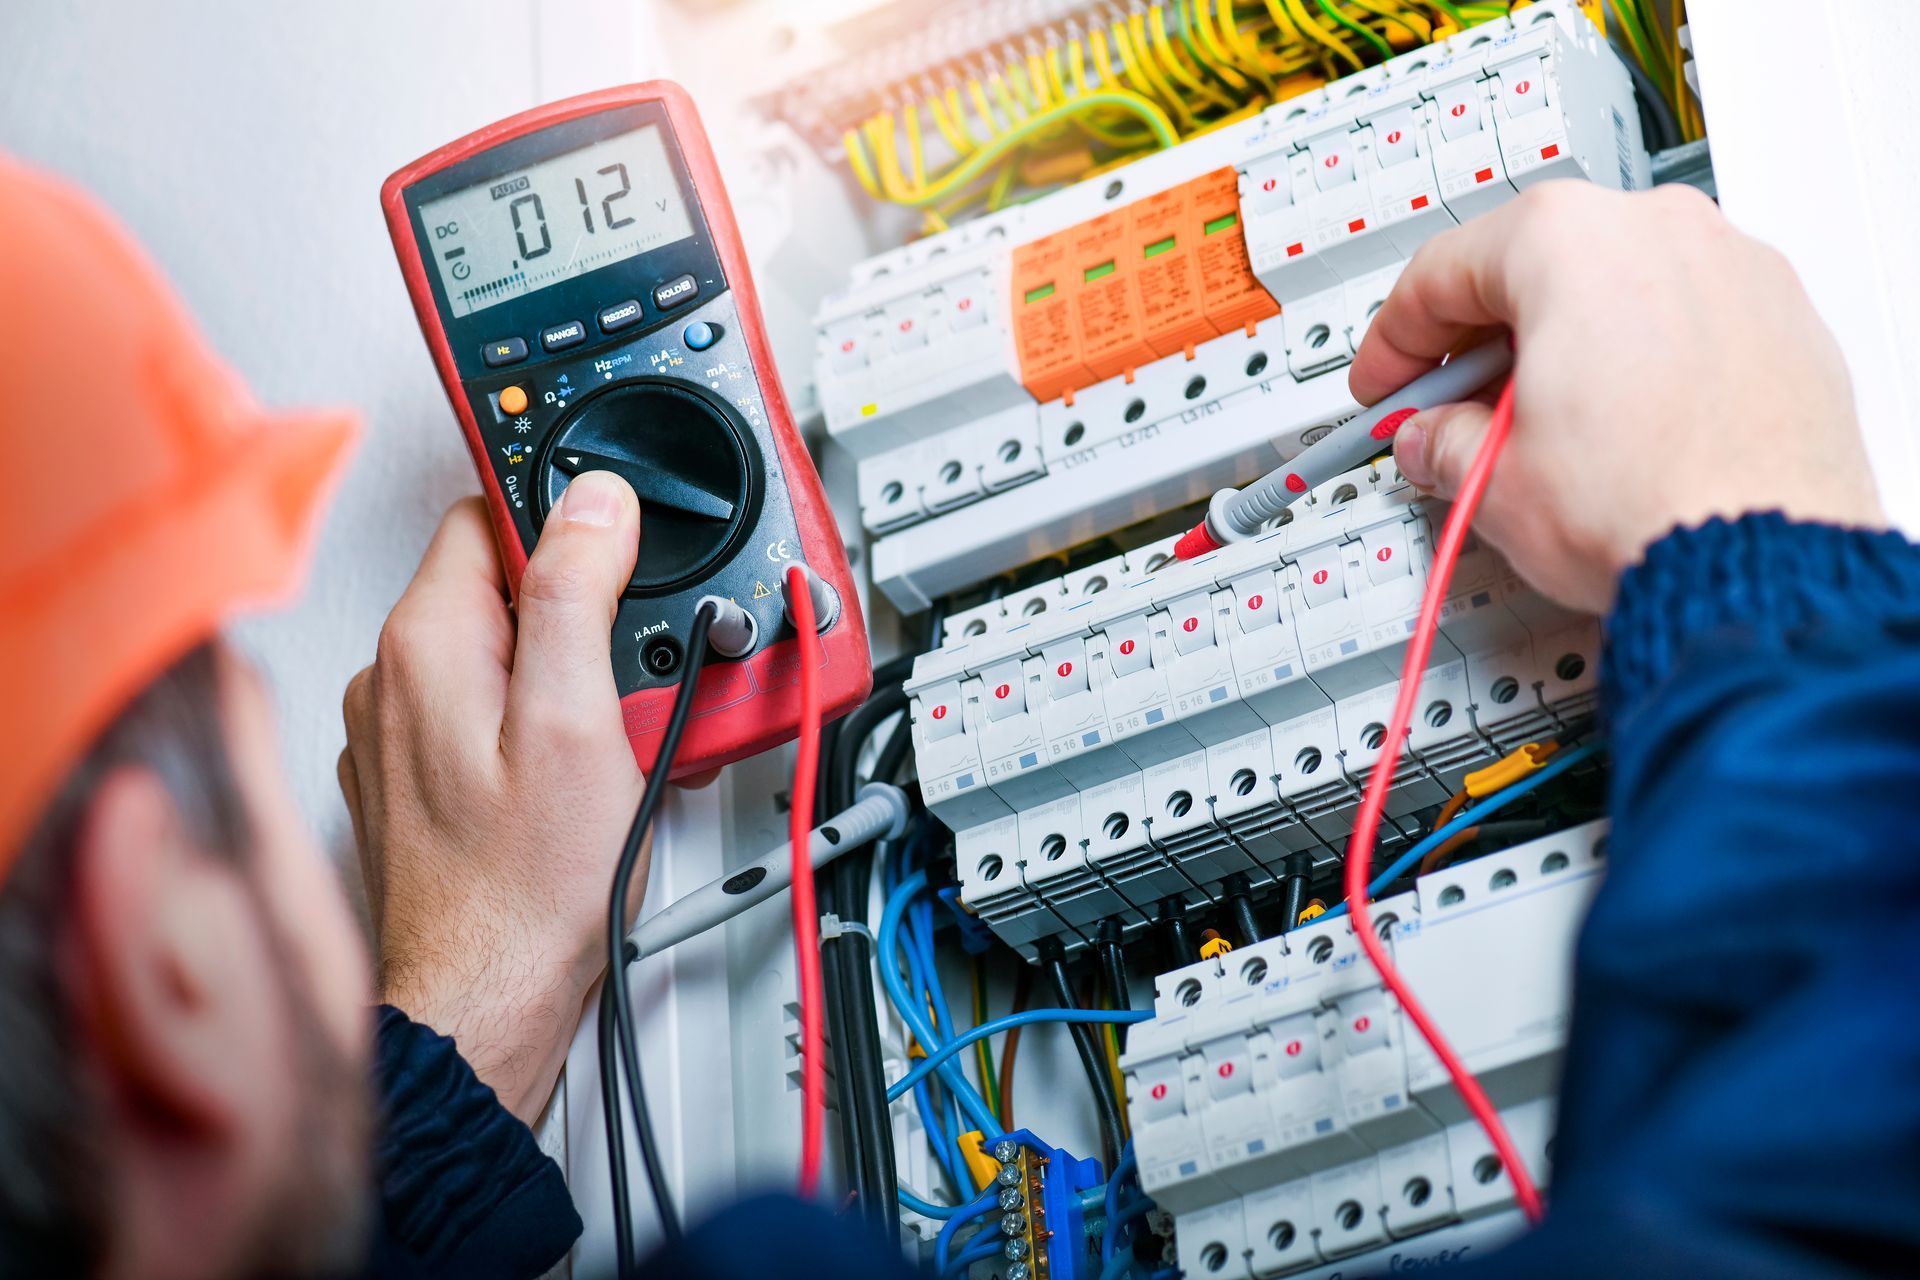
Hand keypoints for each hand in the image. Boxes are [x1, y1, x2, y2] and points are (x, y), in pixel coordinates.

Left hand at [339, 473, 644, 1123]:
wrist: (485, 1001)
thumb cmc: (524, 888)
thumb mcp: (578, 720)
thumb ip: (577, 592)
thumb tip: (593, 501)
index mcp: (426, 642)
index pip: (490, 512)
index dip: (569, 526)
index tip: (619, 564)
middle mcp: (393, 678)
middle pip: (502, 586)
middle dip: (579, 615)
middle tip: (630, 676)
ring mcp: (398, 734)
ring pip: (500, 655)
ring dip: (567, 676)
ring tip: (615, 739)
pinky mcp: (418, 781)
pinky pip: (487, 716)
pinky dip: (538, 727)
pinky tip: (580, 776)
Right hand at [1352, 182, 1883, 613]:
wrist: (1764, 562)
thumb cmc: (1649, 504)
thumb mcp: (1494, 479)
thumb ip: (1444, 443)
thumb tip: (1437, 440)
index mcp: (1567, 240)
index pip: (1441, 273)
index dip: (1394, 341)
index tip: (1388, 382)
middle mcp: (1657, 230)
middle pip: (1534, 268)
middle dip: (1481, 344)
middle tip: (1451, 409)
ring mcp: (1734, 267)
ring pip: (1616, 289)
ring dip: (1563, 348)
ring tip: (1539, 430)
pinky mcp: (1786, 318)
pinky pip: (1685, 321)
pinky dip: (1640, 360)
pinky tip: (1619, 429)